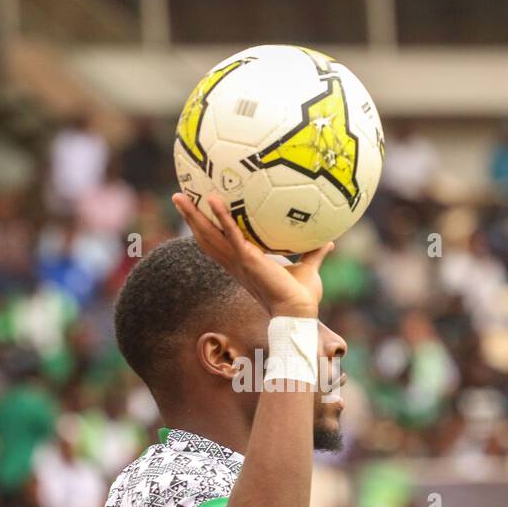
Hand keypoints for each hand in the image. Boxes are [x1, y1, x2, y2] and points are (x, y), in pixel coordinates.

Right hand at [172, 192, 331, 317]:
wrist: (299, 311)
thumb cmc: (301, 296)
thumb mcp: (309, 267)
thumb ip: (315, 253)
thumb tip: (329, 241)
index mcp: (243, 263)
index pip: (219, 243)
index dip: (207, 228)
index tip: (199, 212)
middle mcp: (235, 262)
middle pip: (206, 237)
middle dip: (191, 217)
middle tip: (178, 197)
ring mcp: (238, 260)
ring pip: (209, 235)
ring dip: (194, 215)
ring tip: (180, 196)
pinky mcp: (247, 259)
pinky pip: (231, 233)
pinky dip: (222, 216)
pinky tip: (215, 198)